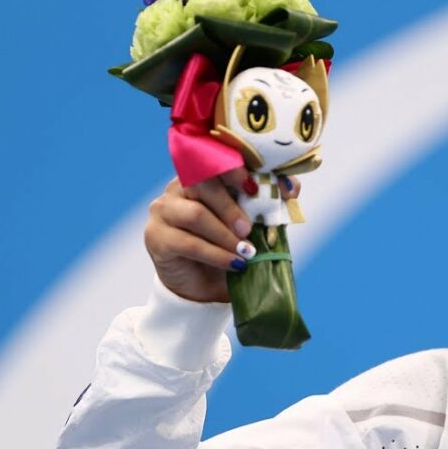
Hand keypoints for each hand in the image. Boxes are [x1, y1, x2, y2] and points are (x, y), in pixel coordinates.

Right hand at [144, 170, 300, 302]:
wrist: (202, 286)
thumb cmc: (228, 247)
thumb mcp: (252, 224)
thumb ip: (268, 203)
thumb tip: (292, 188)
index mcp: (201, 175)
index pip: (216, 161)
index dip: (237, 169)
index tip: (257, 186)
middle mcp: (178, 187)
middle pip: (202, 183)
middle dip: (231, 206)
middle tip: (249, 229)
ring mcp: (163, 210)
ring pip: (196, 213)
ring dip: (225, 234)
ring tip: (246, 251)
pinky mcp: (156, 237)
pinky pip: (188, 242)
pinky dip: (216, 254)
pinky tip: (234, 264)